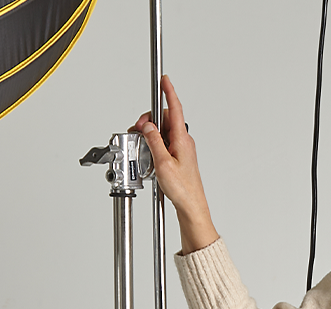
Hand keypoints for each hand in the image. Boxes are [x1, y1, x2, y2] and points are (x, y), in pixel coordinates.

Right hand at [130, 75, 218, 253]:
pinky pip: (163, 145)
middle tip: (138, 131)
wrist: (191, 207)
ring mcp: (181, 150)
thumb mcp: (162, 162)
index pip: (174, 108)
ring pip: (162, 133)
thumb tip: (147, 125)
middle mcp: (183, 142)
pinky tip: (149, 158)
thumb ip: (153, 140)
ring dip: (149, 136)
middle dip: (148, 121)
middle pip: (163, 120)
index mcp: (182, 139)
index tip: (164, 79)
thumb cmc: (183, 189)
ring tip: (143, 149)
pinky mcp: (178, 159)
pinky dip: (153, 146)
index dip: (168, 92)